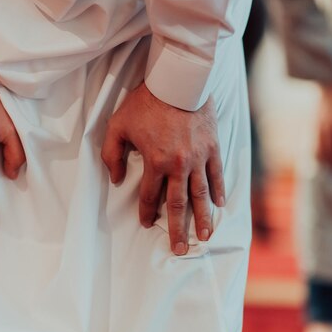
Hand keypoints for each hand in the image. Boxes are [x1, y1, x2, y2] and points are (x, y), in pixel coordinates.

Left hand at [101, 82, 224, 255]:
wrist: (177, 81)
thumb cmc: (145, 102)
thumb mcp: (118, 125)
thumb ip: (112, 155)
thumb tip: (115, 179)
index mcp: (155, 162)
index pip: (149, 196)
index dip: (146, 213)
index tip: (147, 224)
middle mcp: (178, 165)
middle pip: (178, 204)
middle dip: (178, 229)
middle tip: (181, 250)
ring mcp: (199, 157)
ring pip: (201, 194)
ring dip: (203, 217)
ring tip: (205, 236)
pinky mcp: (213, 147)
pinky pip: (217, 174)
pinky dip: (219, 190)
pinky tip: (219, 204)